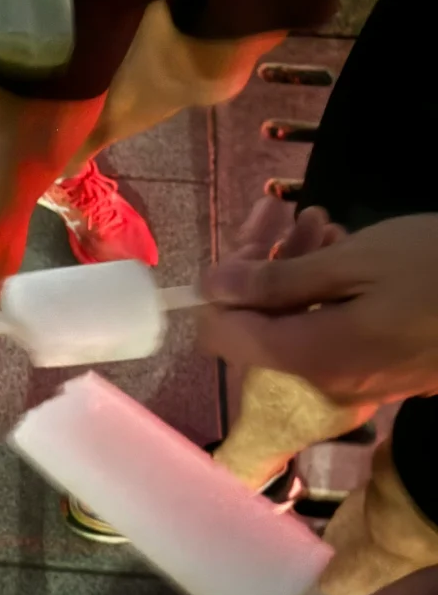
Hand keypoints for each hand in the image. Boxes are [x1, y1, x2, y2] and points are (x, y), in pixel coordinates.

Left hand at [199, 208, 437, 403]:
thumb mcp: (357, 261)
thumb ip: (279, 281)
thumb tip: (213, 289)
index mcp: (311, 355)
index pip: (224, 338)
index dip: (219, 292)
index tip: (243, 248)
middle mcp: (325, 379)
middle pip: (260, 328)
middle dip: (261, 269)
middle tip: (283, 215)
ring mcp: (356, 379)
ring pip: (296, 324)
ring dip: (296, 272)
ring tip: (323, 223)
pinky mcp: (382, 369)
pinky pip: (330, 331)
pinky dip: (326, 290)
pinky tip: (345, 247)